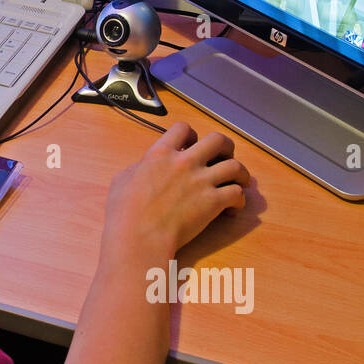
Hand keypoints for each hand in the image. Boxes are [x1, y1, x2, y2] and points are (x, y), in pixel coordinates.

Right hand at [104, 122, 249, 264]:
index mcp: (161, 153)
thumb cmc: (124, 212)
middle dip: (225, 148)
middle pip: (218, 141)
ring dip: (240, 173)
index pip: (183, 129)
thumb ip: (138, 168)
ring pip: (235, 166)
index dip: (191, 135)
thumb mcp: (122, 180)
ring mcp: (201, 181)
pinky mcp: (213, 202)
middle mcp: (185, 162)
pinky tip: (233, 207)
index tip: (192, 144)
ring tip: (239, 181)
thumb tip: (144, 168)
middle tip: (225, 157)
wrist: (140, 235)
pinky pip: (237, 193)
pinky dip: (239, 200)